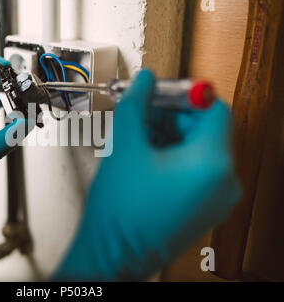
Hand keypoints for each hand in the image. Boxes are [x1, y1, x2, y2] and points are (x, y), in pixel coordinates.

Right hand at [54, 69, 240, 280]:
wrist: (113, 255)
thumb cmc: (119, 212)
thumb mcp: (125, 145)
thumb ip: (136, 103)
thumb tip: (145, 81)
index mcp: (211, 165)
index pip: (213, 109)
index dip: (184, 96)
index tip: (161, 94)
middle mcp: (223, 183)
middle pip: (205, 129)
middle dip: (172, 116)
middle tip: (144, 113)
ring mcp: (217, 198)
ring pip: (199, 149)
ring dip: (171, 135)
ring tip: (140, 137)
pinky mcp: (205, 207)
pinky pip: (196, 170)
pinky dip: (175, 156)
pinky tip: (147, 156)